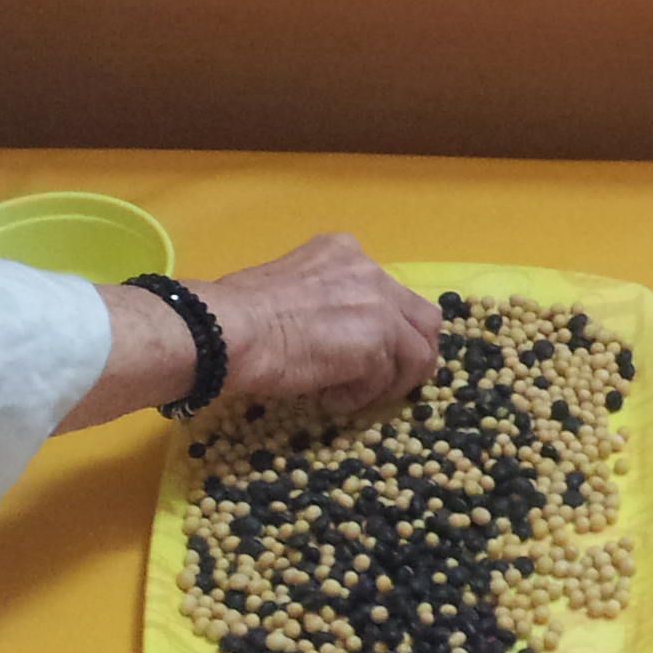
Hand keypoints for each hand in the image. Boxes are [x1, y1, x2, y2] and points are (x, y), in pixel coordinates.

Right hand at [70, 234, 444, 430]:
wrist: (229, 329)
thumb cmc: (236, 313)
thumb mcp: (285, 287)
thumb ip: (319, 301)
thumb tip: (327, 334)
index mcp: (344, 252)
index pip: (387, 292)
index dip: (382, 329)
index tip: (358, 354)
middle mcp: (370, 271)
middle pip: (422, 319)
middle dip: (409, 356)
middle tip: (381, 383)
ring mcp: (380, 305)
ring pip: (417, 354)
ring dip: (388, 383)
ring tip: (349, 396)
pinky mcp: (379, 341)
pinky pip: (387, 380)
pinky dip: (361, 398)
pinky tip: (329, 400)